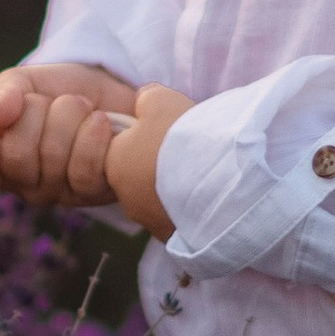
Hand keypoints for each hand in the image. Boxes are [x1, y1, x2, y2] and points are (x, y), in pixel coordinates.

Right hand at [0, 61, 137, 209]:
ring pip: (52, 160)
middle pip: (15, 159)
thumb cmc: (62, 90)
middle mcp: (24, 182)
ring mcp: (58, 191)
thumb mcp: (26, 81)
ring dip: (69, 117)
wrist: (114, 88)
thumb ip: (4, 92)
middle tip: (54, 101)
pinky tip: (101, 122)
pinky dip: (94, 134)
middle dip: (36, 115)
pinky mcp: (93, 191)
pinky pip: (84, 170)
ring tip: (82, 107)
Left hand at [105, 84, 193, 242]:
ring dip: (173, 186)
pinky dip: (188, 206)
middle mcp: (124, 197)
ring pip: (158, 196)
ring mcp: (148, 220)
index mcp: (114, 163)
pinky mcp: (173, 237)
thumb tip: (144, 102)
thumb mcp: (161, 100)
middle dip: (157, 162)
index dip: (143, 134)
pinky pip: (177, 215)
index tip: (166, 129)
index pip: (120, 144)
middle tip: (186, 149)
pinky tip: (208, 194)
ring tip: (201, 172)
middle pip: (138, 172)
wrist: (220, 183)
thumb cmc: (184, 137)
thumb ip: (146, 99)